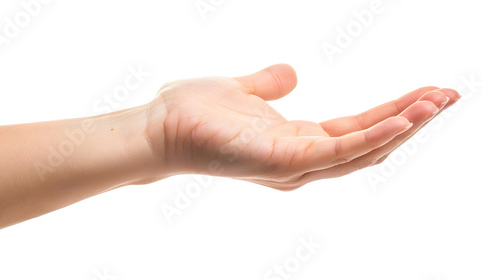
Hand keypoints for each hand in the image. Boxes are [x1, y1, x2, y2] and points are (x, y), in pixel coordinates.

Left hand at [144, 64, 459, 189]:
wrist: (157, 127)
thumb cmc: (194, 113)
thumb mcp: (244, 89)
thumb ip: (270, 84)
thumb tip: (293, 74)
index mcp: (296, 140)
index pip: (356, 128)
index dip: (394, 112)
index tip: (427, 92)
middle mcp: (301, 159)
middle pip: (368, 142)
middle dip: (411, 120)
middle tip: (449, 94)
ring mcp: (293, 165)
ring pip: (361, 150)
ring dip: (402, 127)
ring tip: (438, 102)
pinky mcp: (282, 163)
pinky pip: (337, 152)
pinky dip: (372, 137)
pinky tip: (401, 119)